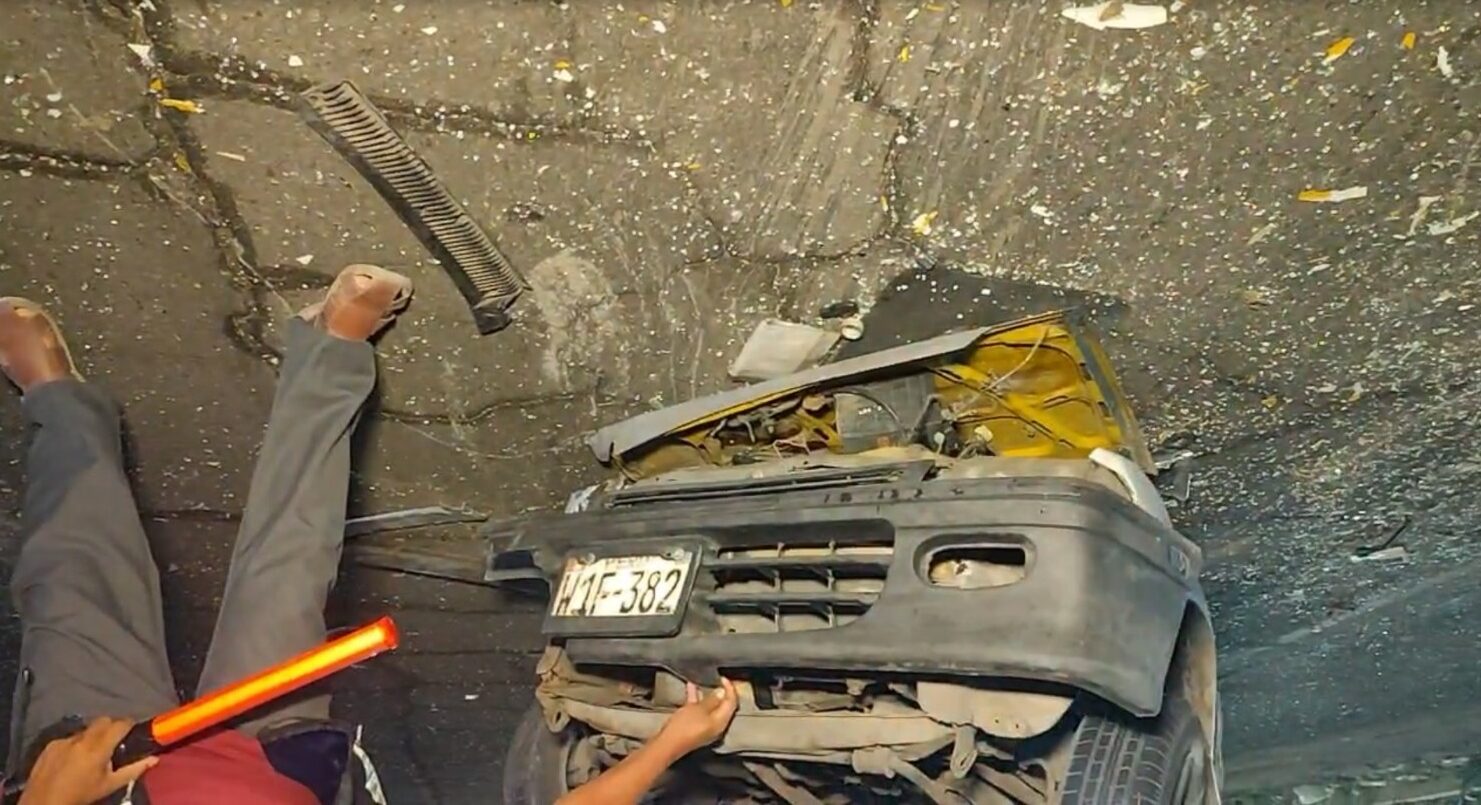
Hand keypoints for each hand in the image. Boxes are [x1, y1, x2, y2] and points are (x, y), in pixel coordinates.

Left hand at [19, 718, 156, 804]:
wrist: (45, 802)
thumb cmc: (81, 795)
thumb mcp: (110, 785)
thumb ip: (134, 769)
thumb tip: (154, 759)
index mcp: (98, 748)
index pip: (119, 724)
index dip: (129, 724)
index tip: (132, 730)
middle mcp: (81, 739)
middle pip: (103, 720)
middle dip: (111, 726)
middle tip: (114, 741)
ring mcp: (63, 740)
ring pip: (85, 729)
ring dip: (92, 736)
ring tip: (91, 754)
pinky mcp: (50, 745)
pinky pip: (68, 738)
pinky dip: (75, 745)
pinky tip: (72, 759)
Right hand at [653, 678, 738, 759]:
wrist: (666, 744)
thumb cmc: (683, 728)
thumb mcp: (698, 709)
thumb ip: (711, 700)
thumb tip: (721, 692)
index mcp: (720, 722)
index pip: (731, 703)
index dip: (730, 689)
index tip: (723, 678)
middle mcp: (716, 725)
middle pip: (723, 705)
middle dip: (720, 691)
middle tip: (717, 679)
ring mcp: (705, 727)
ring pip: (710, 707)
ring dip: (707, 694)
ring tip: (703, 680)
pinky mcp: (694, 727)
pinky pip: (699, 710)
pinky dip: (696, 699)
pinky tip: (690, 688)